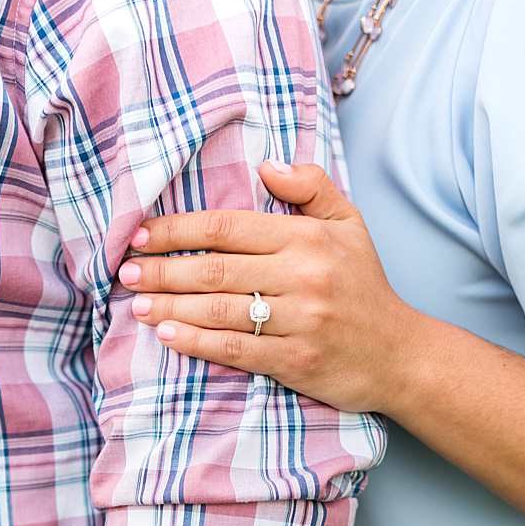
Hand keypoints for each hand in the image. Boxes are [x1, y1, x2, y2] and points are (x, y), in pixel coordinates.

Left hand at [120, 160, 425, 416]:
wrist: (400, 355)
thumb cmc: (363, 286)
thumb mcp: (348, 225)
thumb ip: (311, 187)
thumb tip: (266, 165)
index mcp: (307, 239)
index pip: (226, 228)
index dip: (176, 231)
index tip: (139, 236)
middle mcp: (303, 276)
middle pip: (214, 270)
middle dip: (162, 271)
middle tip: (124, 273)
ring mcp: (299, 320)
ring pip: (218, 310)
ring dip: (169, 307)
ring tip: (136, 304)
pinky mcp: (294, 360)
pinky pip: (234, 349)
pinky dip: (195, 342)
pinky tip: (166, 335)